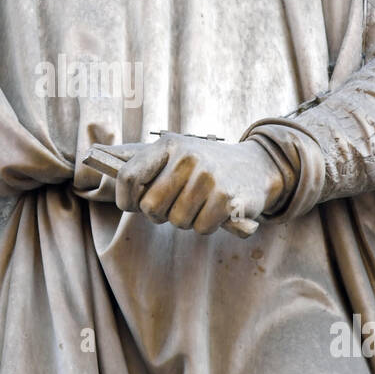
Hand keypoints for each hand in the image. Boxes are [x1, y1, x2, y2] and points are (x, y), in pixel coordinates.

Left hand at [111, 135, 284, 235]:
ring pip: (177, 221)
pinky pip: (201, 228)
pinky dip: (208, 225)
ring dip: (188, 220)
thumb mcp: (177, 156)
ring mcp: (208, 177)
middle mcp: (187, 158)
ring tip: (202, 203)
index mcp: (168, 145)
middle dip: (162, 214)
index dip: (125, 198)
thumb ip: (149, 170)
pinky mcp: (227, 197)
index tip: (133, 205)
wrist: (256, 166)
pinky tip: (217, 209)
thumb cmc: (206, 167)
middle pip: (150, 207)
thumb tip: (119, 187)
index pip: (127, 177)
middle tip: (178, 205)